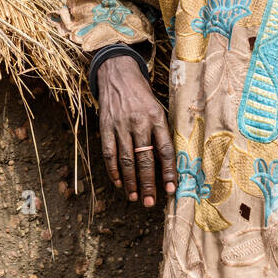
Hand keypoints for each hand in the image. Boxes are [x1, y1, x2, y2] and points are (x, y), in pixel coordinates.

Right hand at [96, 56, 175, 206]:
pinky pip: (109, 153)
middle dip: (148, 183)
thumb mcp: (158, 108)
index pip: (165, 150)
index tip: (171, 189)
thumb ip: (161, 132)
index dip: (168, 171)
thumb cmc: (142, 95)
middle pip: (145, 159)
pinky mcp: (106, 126)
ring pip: (126, 160)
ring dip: (131, 181)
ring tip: (135, 197)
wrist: (118, 74)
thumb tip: (167, 162)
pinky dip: (113, 170)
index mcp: (156, 117)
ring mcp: (120, 125)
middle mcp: (139, 122)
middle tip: (150, 202)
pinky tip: (119, 183)